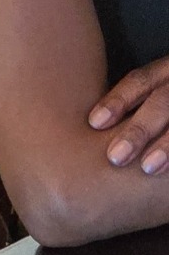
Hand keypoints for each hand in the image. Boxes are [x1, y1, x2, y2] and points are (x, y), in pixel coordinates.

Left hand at [89, 57, 168, 173]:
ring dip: (167, 144)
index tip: (94, 122)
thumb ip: (138, 106)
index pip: (142, 80)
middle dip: (139, 128)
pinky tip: (168, 174)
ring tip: (148, 168)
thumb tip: (93, 130)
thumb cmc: (167, 108)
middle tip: (114, 156)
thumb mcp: (160, 94)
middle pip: (163, 100)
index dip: (118, 100)